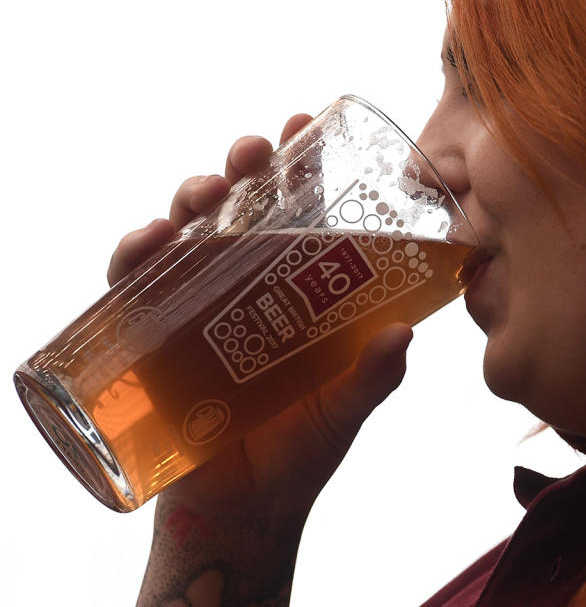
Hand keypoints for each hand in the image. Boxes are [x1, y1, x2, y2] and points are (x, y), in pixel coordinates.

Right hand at [108, 114, 413, 517]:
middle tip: (254, 151)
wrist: (244, 511)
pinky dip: (135, 255)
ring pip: (187, 231)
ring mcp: (196, 308)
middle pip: (239, 208)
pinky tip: (150, 241)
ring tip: (207, 190)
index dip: (299, 164)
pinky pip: (133, 284)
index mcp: (297, 291)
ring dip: (191, 198)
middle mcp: (246, 287)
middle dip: (242, 167)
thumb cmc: (300, 453)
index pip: (298, 212)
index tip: (307, 120)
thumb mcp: (345, 408)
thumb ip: (374, 376)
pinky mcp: (153, 338)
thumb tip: (405, 335)